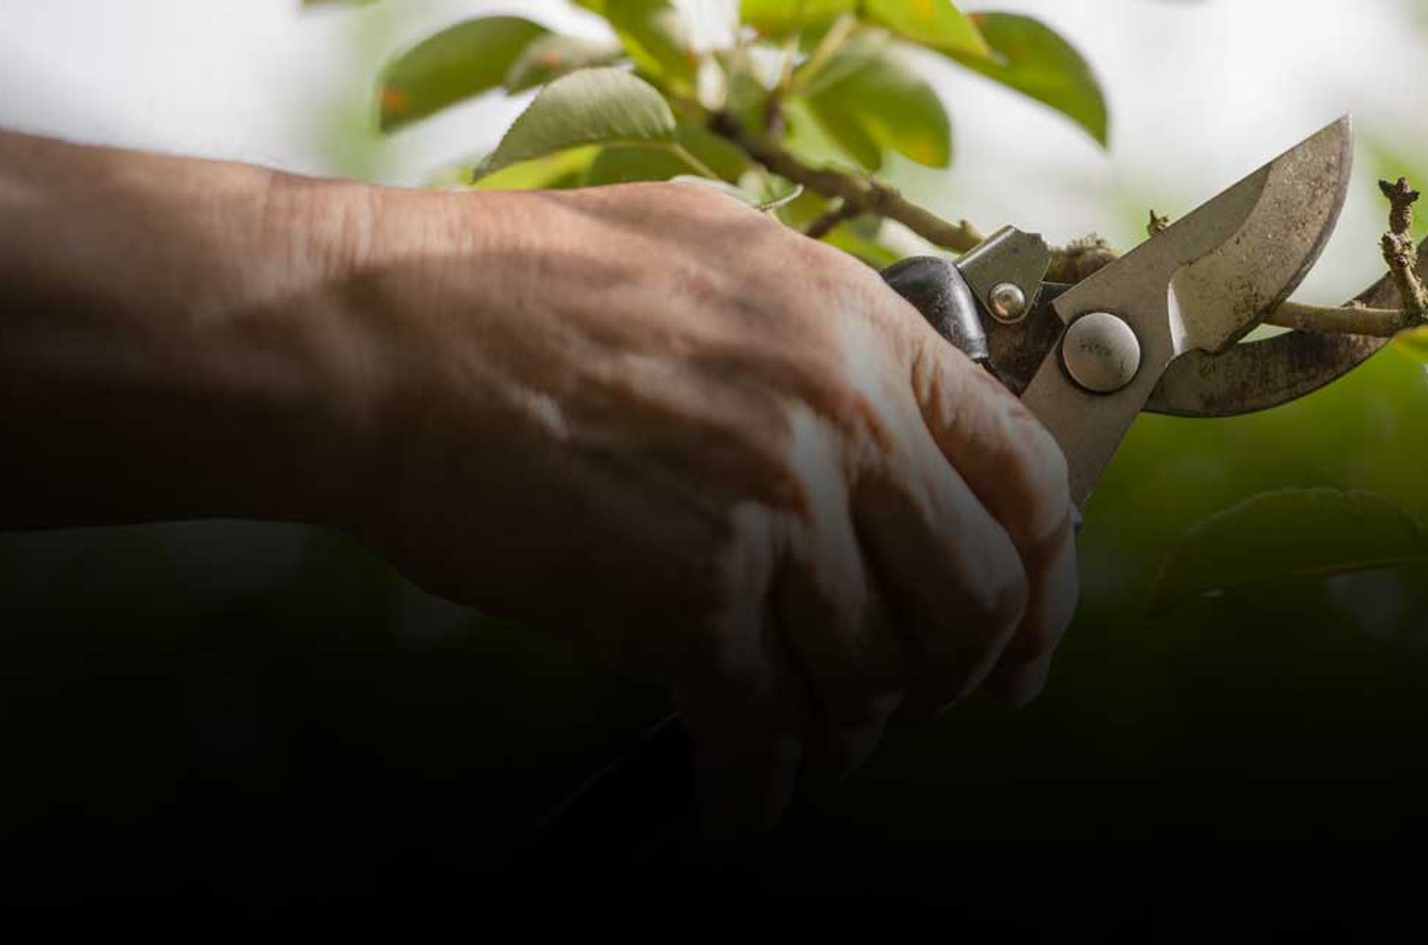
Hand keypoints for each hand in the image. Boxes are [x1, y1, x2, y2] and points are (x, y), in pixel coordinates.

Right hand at [345, 182, 1078, 831]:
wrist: (382, 338)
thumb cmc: (525, 287)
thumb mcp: (722, 251)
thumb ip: (831, 331)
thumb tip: (901, 410)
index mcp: (862, 333)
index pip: (1028, 480)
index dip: (1045, 581)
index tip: (1025, 639)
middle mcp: (840, 422)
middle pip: (978, 600)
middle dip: (958, 677)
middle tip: (920, 700)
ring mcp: (770, 514)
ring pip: (876, 679)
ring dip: (849, 731)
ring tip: (807, 733)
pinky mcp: (687, 603)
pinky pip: (767, 732)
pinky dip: (762, 787)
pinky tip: (739, 795)